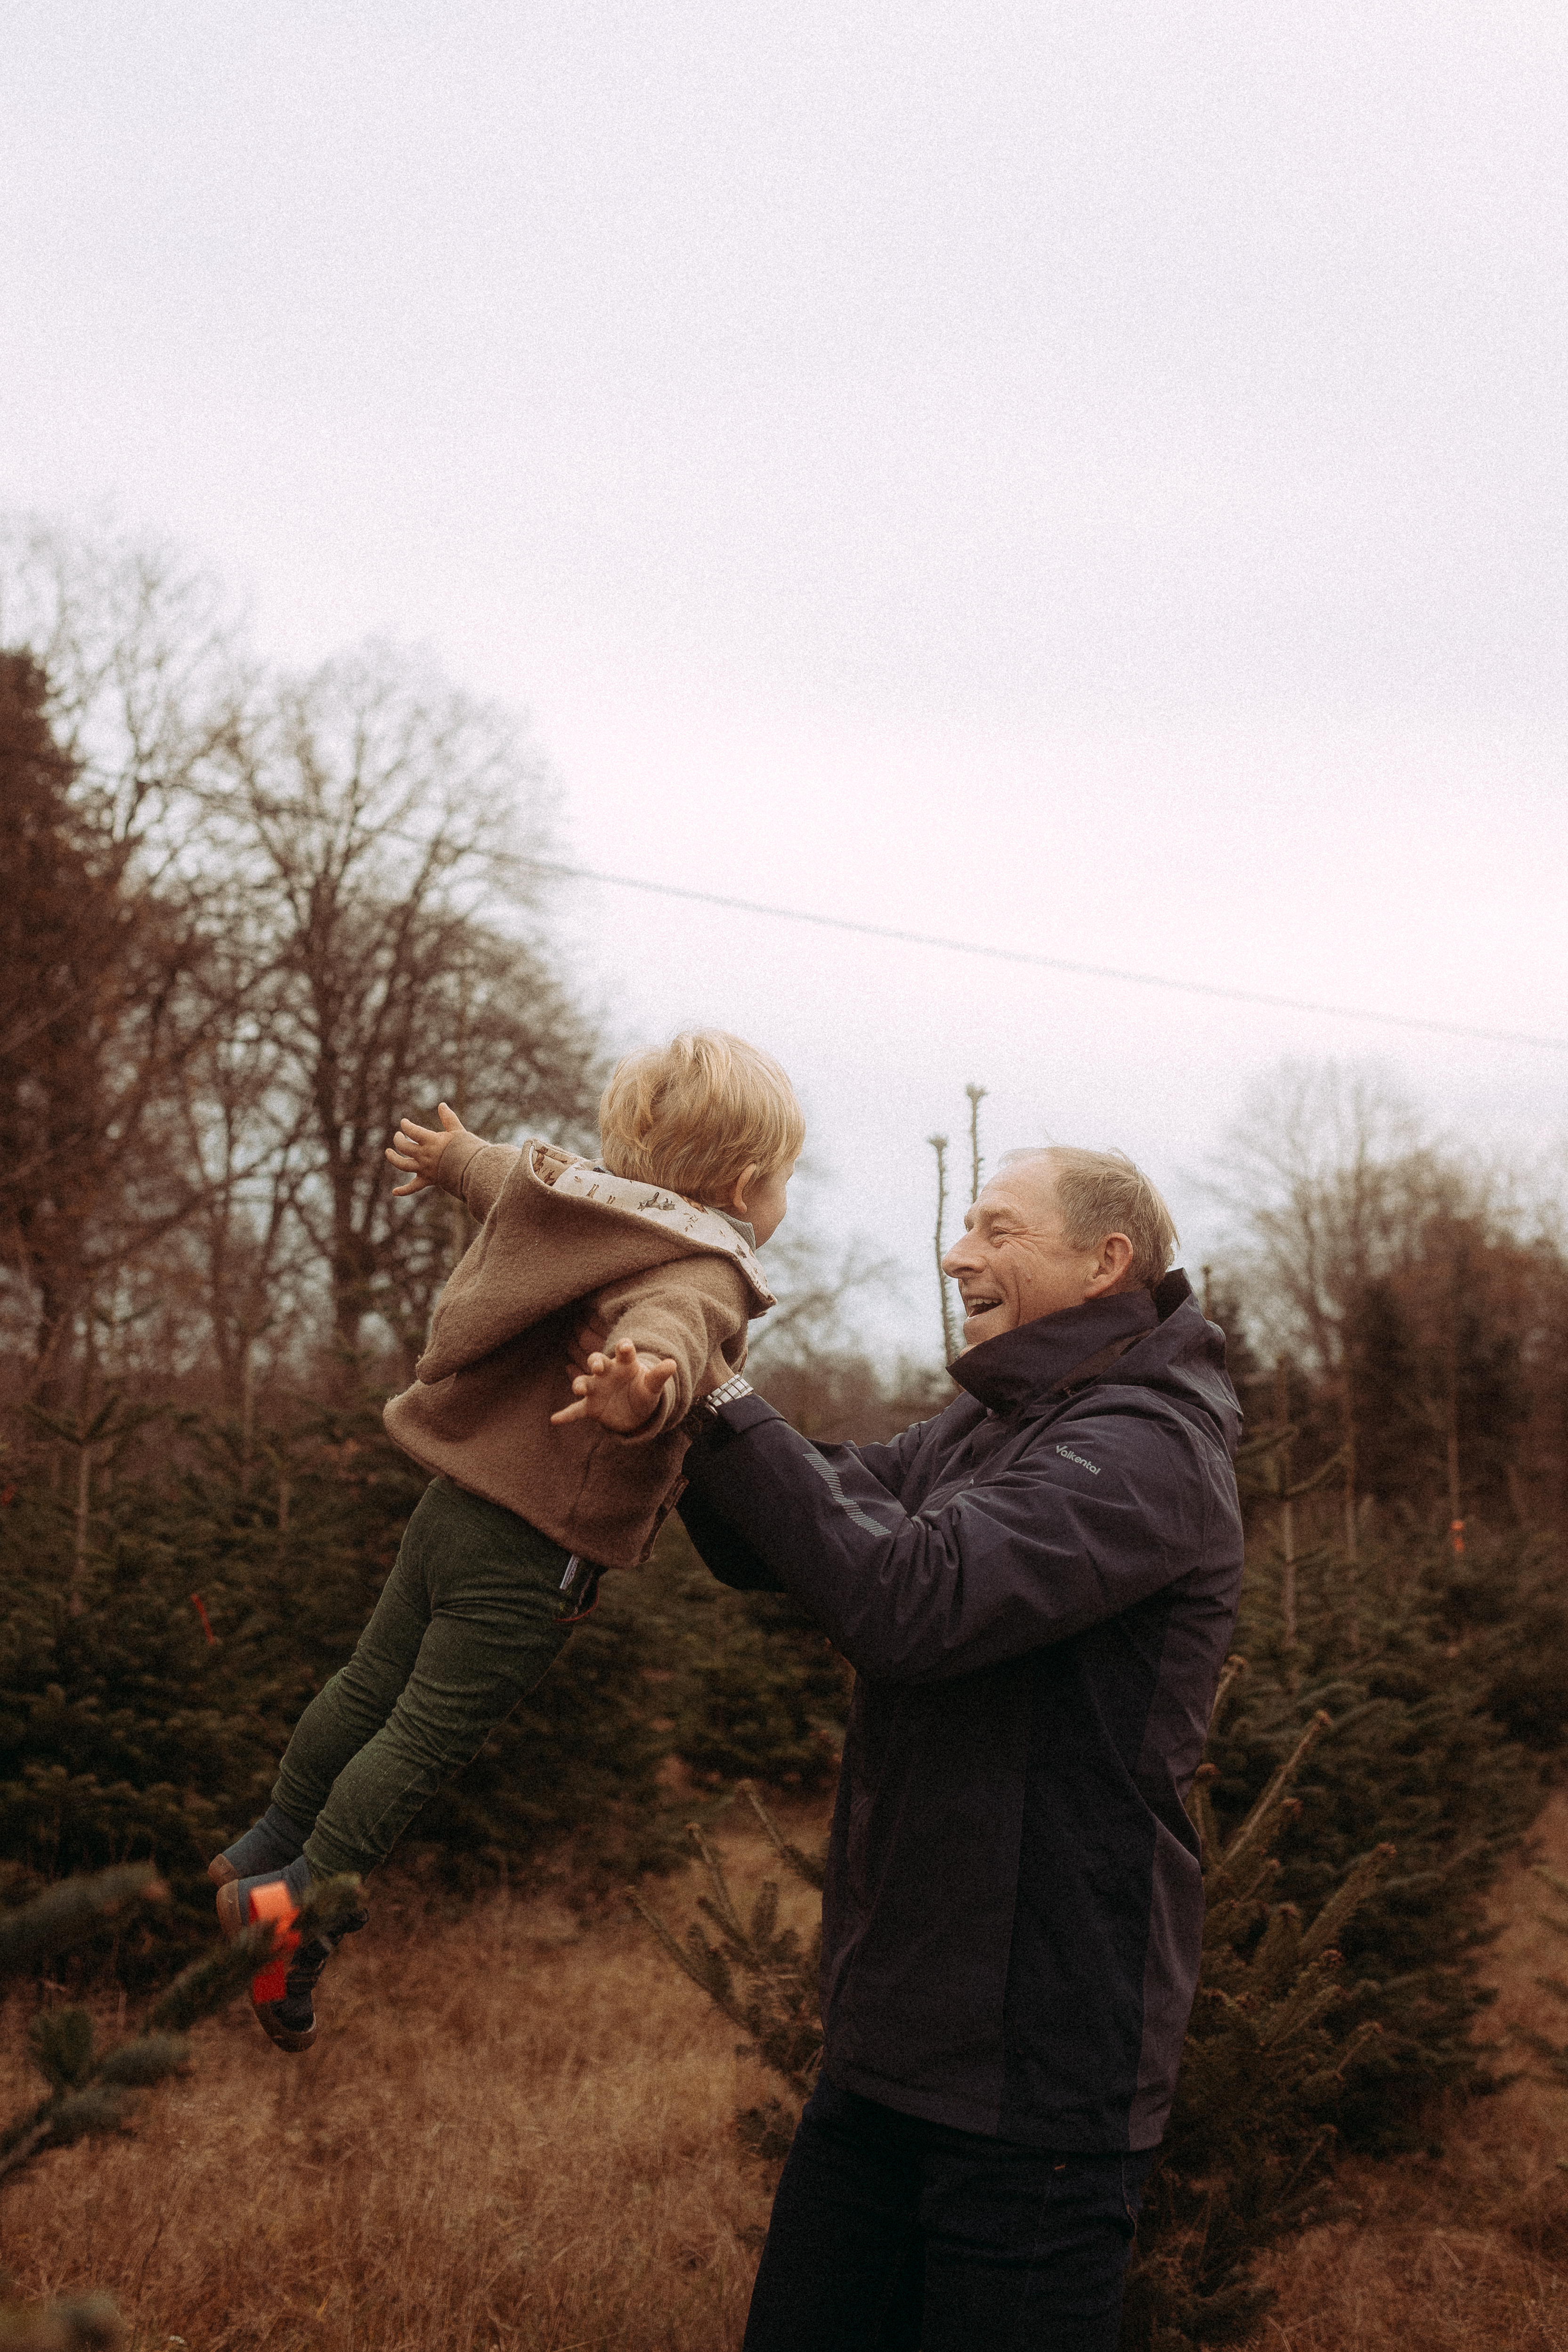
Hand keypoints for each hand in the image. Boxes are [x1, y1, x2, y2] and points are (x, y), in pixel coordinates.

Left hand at [386, 1102, 469, 1196]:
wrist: (473, 1169)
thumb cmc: (467, 1148)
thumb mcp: (458, 1130)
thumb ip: (448, 1118)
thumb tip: (441, 1105)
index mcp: (430, 1141)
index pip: (411, 1130)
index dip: (405, 1125)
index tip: (404, 1122)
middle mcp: (424, 1155)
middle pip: (403, 1146)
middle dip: (398, 1139)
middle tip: (398, 1135)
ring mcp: (424, 1169)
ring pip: (402, 1164)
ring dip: (393, 1158)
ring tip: (388, 1152)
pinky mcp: (427, 1180)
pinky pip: (413, 1187)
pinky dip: (403, 1191)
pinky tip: (394, 1192)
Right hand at [550, 1340, 679, 1431]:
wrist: (634, 1411)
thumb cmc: (642, 1392)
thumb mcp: (652, 1386)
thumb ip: (658, 1376)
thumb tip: (672, 1364)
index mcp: (624, 1364)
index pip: (623, 1352)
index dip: (623, 1348)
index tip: (625, 1346)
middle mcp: (606, 1373)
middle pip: (597, 1361)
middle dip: (596, 1362)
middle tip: (597, 1366)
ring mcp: (596, 1389)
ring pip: (584, 1382)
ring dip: (580, 1384)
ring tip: (578, 1389)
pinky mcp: (591, 1407)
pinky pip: (576, 1411)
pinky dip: (566, 1415)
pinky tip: (555, 1419)